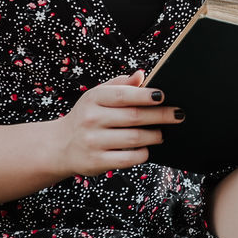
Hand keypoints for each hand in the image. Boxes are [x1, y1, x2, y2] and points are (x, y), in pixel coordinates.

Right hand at [53, 69, 183, 175]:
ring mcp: (93, 142)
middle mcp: (91, 119)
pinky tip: (147, 148)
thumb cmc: (86, 116)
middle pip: (134, 117)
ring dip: (154, 136)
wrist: (60, 146)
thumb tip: (141, 75)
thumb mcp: (97, 96)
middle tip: (177, 114)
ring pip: (134, 138)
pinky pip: (129, 158)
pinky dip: (143, 153)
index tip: (163, 96)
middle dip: (160, 116)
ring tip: (162, 133)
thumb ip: (119, 85)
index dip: (145, 95)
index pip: (123, 94)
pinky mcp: (97, 162)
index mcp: (93, 98)